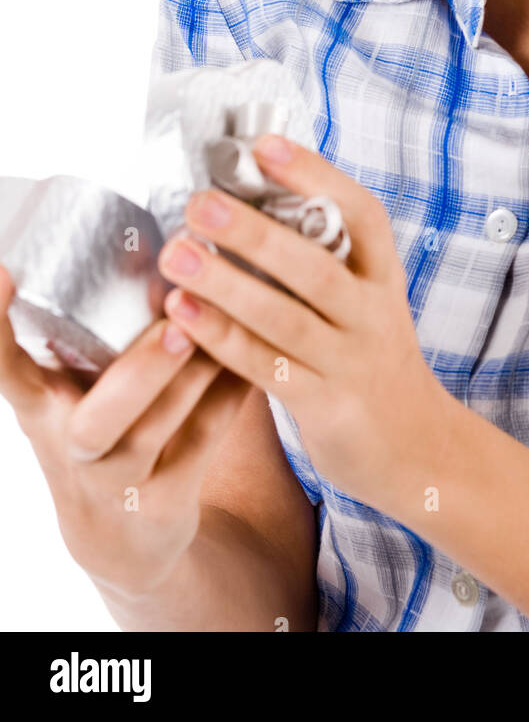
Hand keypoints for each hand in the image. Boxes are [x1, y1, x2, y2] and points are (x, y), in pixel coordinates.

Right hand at [0, 264, 248, 598]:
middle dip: (139, 372)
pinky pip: (204, 444)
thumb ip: (93, 332)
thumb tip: (157, 239)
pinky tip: (256, 359)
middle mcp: (70, 446)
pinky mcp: (165, 500)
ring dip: (196, 378)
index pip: (6, 367)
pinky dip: (231, 397)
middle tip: (175, 326)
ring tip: (226, 328)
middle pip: (97, 421)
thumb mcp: (72, 389)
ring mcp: (118, 481)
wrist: (120, 537)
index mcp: (39, 405)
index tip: (5, 272)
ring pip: (157, 433)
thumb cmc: (99, 429)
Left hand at [157, 135, 454, 515]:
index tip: (264, 145)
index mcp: (383, 274)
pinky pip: (268, 367)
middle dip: (255, 232)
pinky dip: (222, 339)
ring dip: (226, 284)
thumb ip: (322, 260)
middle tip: (200, 203)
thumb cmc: (372, 359)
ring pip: (285, 318)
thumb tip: (248, 201)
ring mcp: (353, 361)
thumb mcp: (366, 300)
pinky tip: (182, 314)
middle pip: (315, 267)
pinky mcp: (328, 407)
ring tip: (177, 255)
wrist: (416, 448)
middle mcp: (375, 313)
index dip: (315, 175)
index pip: (361, 213)